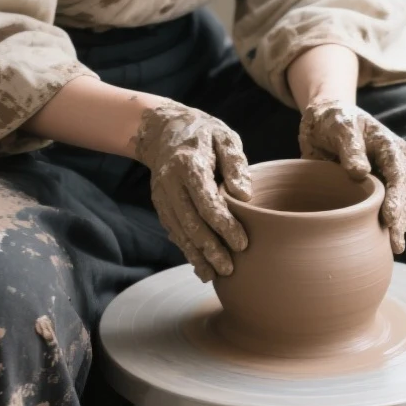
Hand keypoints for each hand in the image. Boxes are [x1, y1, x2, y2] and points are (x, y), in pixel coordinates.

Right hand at [134, 101, 251, 281]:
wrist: (163, 129)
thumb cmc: (203, 133)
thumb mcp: (224, 137)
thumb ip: (235, 164)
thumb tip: (244, 195)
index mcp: (189, 164)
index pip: (206, 201)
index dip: (224, 225)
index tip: (242, 243)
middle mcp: (170, 183)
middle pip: (190, 222)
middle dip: (210, 248)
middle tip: (230, 269)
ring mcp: (162, 196)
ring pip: (179, 231)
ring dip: (197, 255)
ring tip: (216, 276)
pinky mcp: (160, 205)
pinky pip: (174, 231)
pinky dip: (186, 250)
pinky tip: (201, 267)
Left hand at [299, 100, 405, 252]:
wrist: (323, 120)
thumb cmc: (335, 119)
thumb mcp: (342, 126)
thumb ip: (351, 147)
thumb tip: (360, 172)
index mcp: (390, 148)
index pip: (398, 174)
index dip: (396, 197)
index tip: (390, 216)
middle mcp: (391, 167)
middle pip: (400, 196)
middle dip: (399, 220)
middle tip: (396, 243)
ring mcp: (381, 182)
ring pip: (392, 207)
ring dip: (392, 227)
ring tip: (393, 248)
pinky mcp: (367, 193)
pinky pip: (375, 212)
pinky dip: (377, 227)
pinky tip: (379, 245)